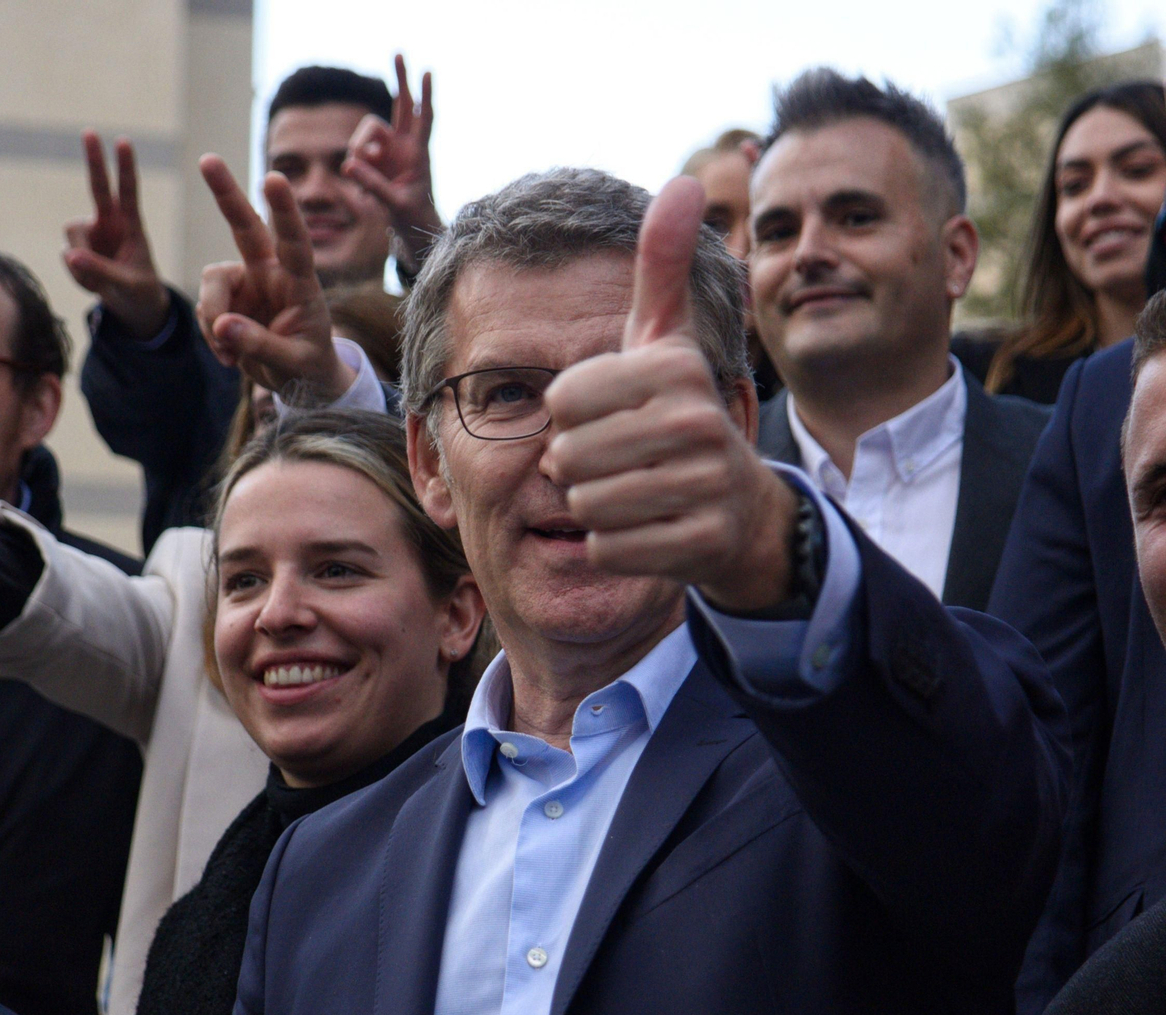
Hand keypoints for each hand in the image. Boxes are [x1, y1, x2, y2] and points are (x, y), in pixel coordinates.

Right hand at [64, 131, 170, 337]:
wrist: (133, 306)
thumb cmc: (140, 292)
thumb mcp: (127, 285)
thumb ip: (102, 271)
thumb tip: (70, 256)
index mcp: (132, 226)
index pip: (129, 192)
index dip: (125, 168)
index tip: (123, 142)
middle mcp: (110, 222)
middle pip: (98, 186)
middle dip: (94, 160)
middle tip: (90, 131)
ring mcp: (92, 233)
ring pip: (72, 235)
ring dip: (82, 263)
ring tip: (100, 283)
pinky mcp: (78, 247)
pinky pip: (68, 257)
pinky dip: (78, 275)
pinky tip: (93, 283)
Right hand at [196, 154, 348, 399]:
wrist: (299, 381)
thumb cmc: (308, 365)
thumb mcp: (293, 363)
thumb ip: (261, 346)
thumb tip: (222, 326)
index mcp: (300, 281)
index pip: (295, 242)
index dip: (284, 211)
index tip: (273, 178)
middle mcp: (271, 272)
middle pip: (245, 226)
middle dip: (226, 194)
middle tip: (207, 159)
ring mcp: (246, 283)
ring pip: (213, 282)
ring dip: (213, 317)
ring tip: (229, 354)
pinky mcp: (226, 299)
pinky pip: (205, 310)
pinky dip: (211, 336)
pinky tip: (229, 355)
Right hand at [343, 55, 441, 269]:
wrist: (412, 229)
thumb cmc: (413, 216)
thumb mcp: (395, 204)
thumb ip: (373, 184)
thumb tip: (349, 164)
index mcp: (419, 153)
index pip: (424, 119)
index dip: (425, 96)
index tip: (427, 71)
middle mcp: (405, 145)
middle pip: (402, 103)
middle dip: (401, 78)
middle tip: (399, 52)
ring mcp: (389, 150)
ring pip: (368, 130)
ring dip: (360, 148)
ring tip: (362, 177)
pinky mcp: (374, 159)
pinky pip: (356, 153)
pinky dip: (356, 169)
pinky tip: (365, 194)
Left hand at [542, 177, 797, 613]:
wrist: (737, 509)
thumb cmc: (676, 414)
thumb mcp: (666, 340)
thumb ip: (662, 266)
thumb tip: (686, 182)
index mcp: (674, 368)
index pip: (560, 399)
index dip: (568, 415)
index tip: (608, 415)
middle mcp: (695, 421)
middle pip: (567, 455)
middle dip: (577, 466)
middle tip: (617, 461)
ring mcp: (703, 486)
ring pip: (586, 503)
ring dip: (594, 505)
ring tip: (631, 491)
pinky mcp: (700, 543)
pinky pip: (607, 548)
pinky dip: (614, 546)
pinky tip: (646, 529)